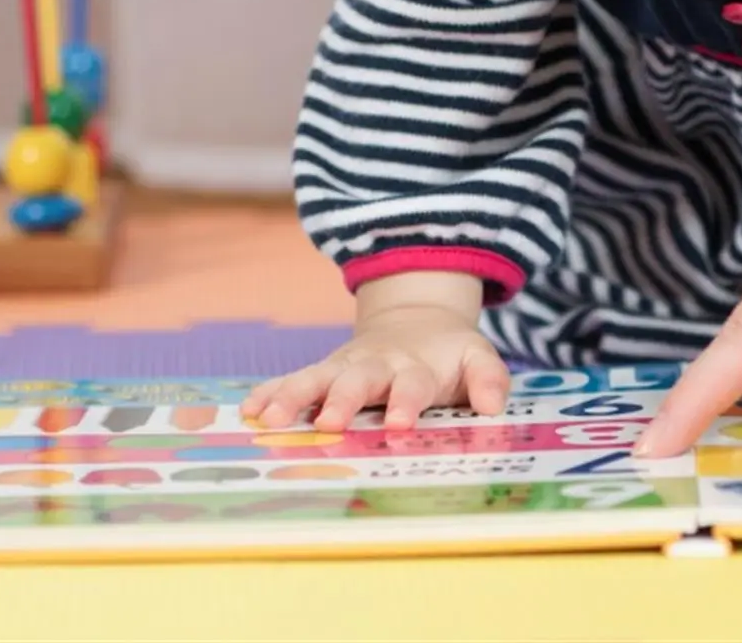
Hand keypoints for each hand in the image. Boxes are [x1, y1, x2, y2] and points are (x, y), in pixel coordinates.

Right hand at [241, 273, 509, 431]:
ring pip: (316, 378)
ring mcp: (346, 367)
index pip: (412, 386)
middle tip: (328, 422)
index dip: (406, 402)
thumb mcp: (478, 357)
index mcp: (417, 368)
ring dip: (294, 397)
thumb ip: (488, 379)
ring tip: (269, 419)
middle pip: (358, 381)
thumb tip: (493, 406)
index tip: (399, 423)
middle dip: (343, 400)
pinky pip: (293, 381)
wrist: (418, 319)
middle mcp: (377, 366)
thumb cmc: (449, 354)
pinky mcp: (324, 372)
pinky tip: (248, 410)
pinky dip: (271, 393)